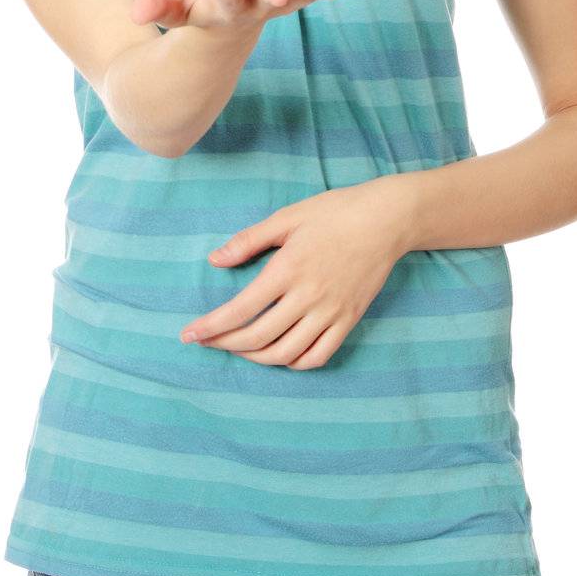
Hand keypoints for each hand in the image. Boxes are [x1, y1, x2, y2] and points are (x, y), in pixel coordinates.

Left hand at [179, 180, 411, 369]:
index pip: (240, 309)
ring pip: (286, 353)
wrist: (387, 219)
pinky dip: (293, 363)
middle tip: (208, 342)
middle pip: (258, 336)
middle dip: (226, 344)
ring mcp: (331, 312)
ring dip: (255, 358)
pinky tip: (279, 355)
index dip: (211, 326)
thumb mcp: (287, 217)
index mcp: (288, 269)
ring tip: (238, 349)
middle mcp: (308, 296)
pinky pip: (318, 356)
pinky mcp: (349, 320)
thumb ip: (249, 241)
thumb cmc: (335, 212)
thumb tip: (214, 260)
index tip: (189, 335)